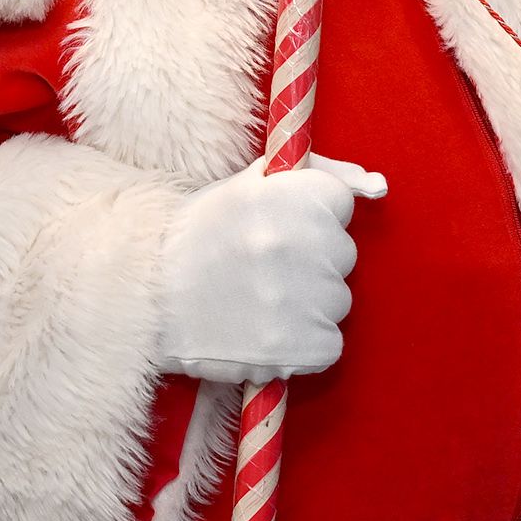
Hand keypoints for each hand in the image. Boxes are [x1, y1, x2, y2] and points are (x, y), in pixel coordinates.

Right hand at [156, 155, 387, 382]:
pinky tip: (265, 331)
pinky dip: (303, 345)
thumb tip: (378, 186)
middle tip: (261, 267)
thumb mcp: (250, 184)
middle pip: (342, 256)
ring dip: (307, 304)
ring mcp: (299, 299)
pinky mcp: (297, 347)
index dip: (308, 217)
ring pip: (337, 302)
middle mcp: (297, 244)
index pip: (339, 204)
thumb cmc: (199, 236)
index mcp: (287, 195)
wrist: (143, 299)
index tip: (276, 228)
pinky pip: (329, 345)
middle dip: (310, 261)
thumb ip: (320, 173)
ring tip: (258, 301)